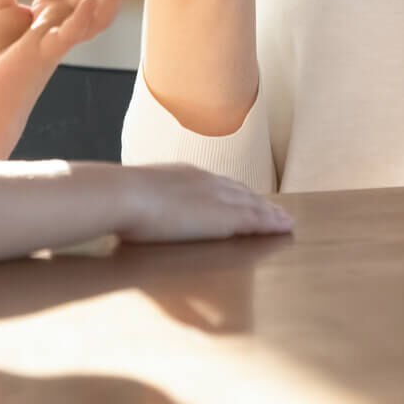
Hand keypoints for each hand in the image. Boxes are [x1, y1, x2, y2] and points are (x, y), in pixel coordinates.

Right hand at [116, 163, 292, 241]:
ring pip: (253, 204)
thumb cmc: (118, 199)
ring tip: (285, 220)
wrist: (123, 195)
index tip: (246, 197)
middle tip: (275, 209)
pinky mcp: (225, 217)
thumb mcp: (135, 198)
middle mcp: (206, 181)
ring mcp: (217, 197)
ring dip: (271, 212)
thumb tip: (135, 215)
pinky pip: (256, 220)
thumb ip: (144, 205)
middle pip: (241, 191)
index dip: (234, 191)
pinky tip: (284, 227)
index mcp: (184, 175)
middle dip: (258, 200)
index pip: (217, 183)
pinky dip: (272, 223)